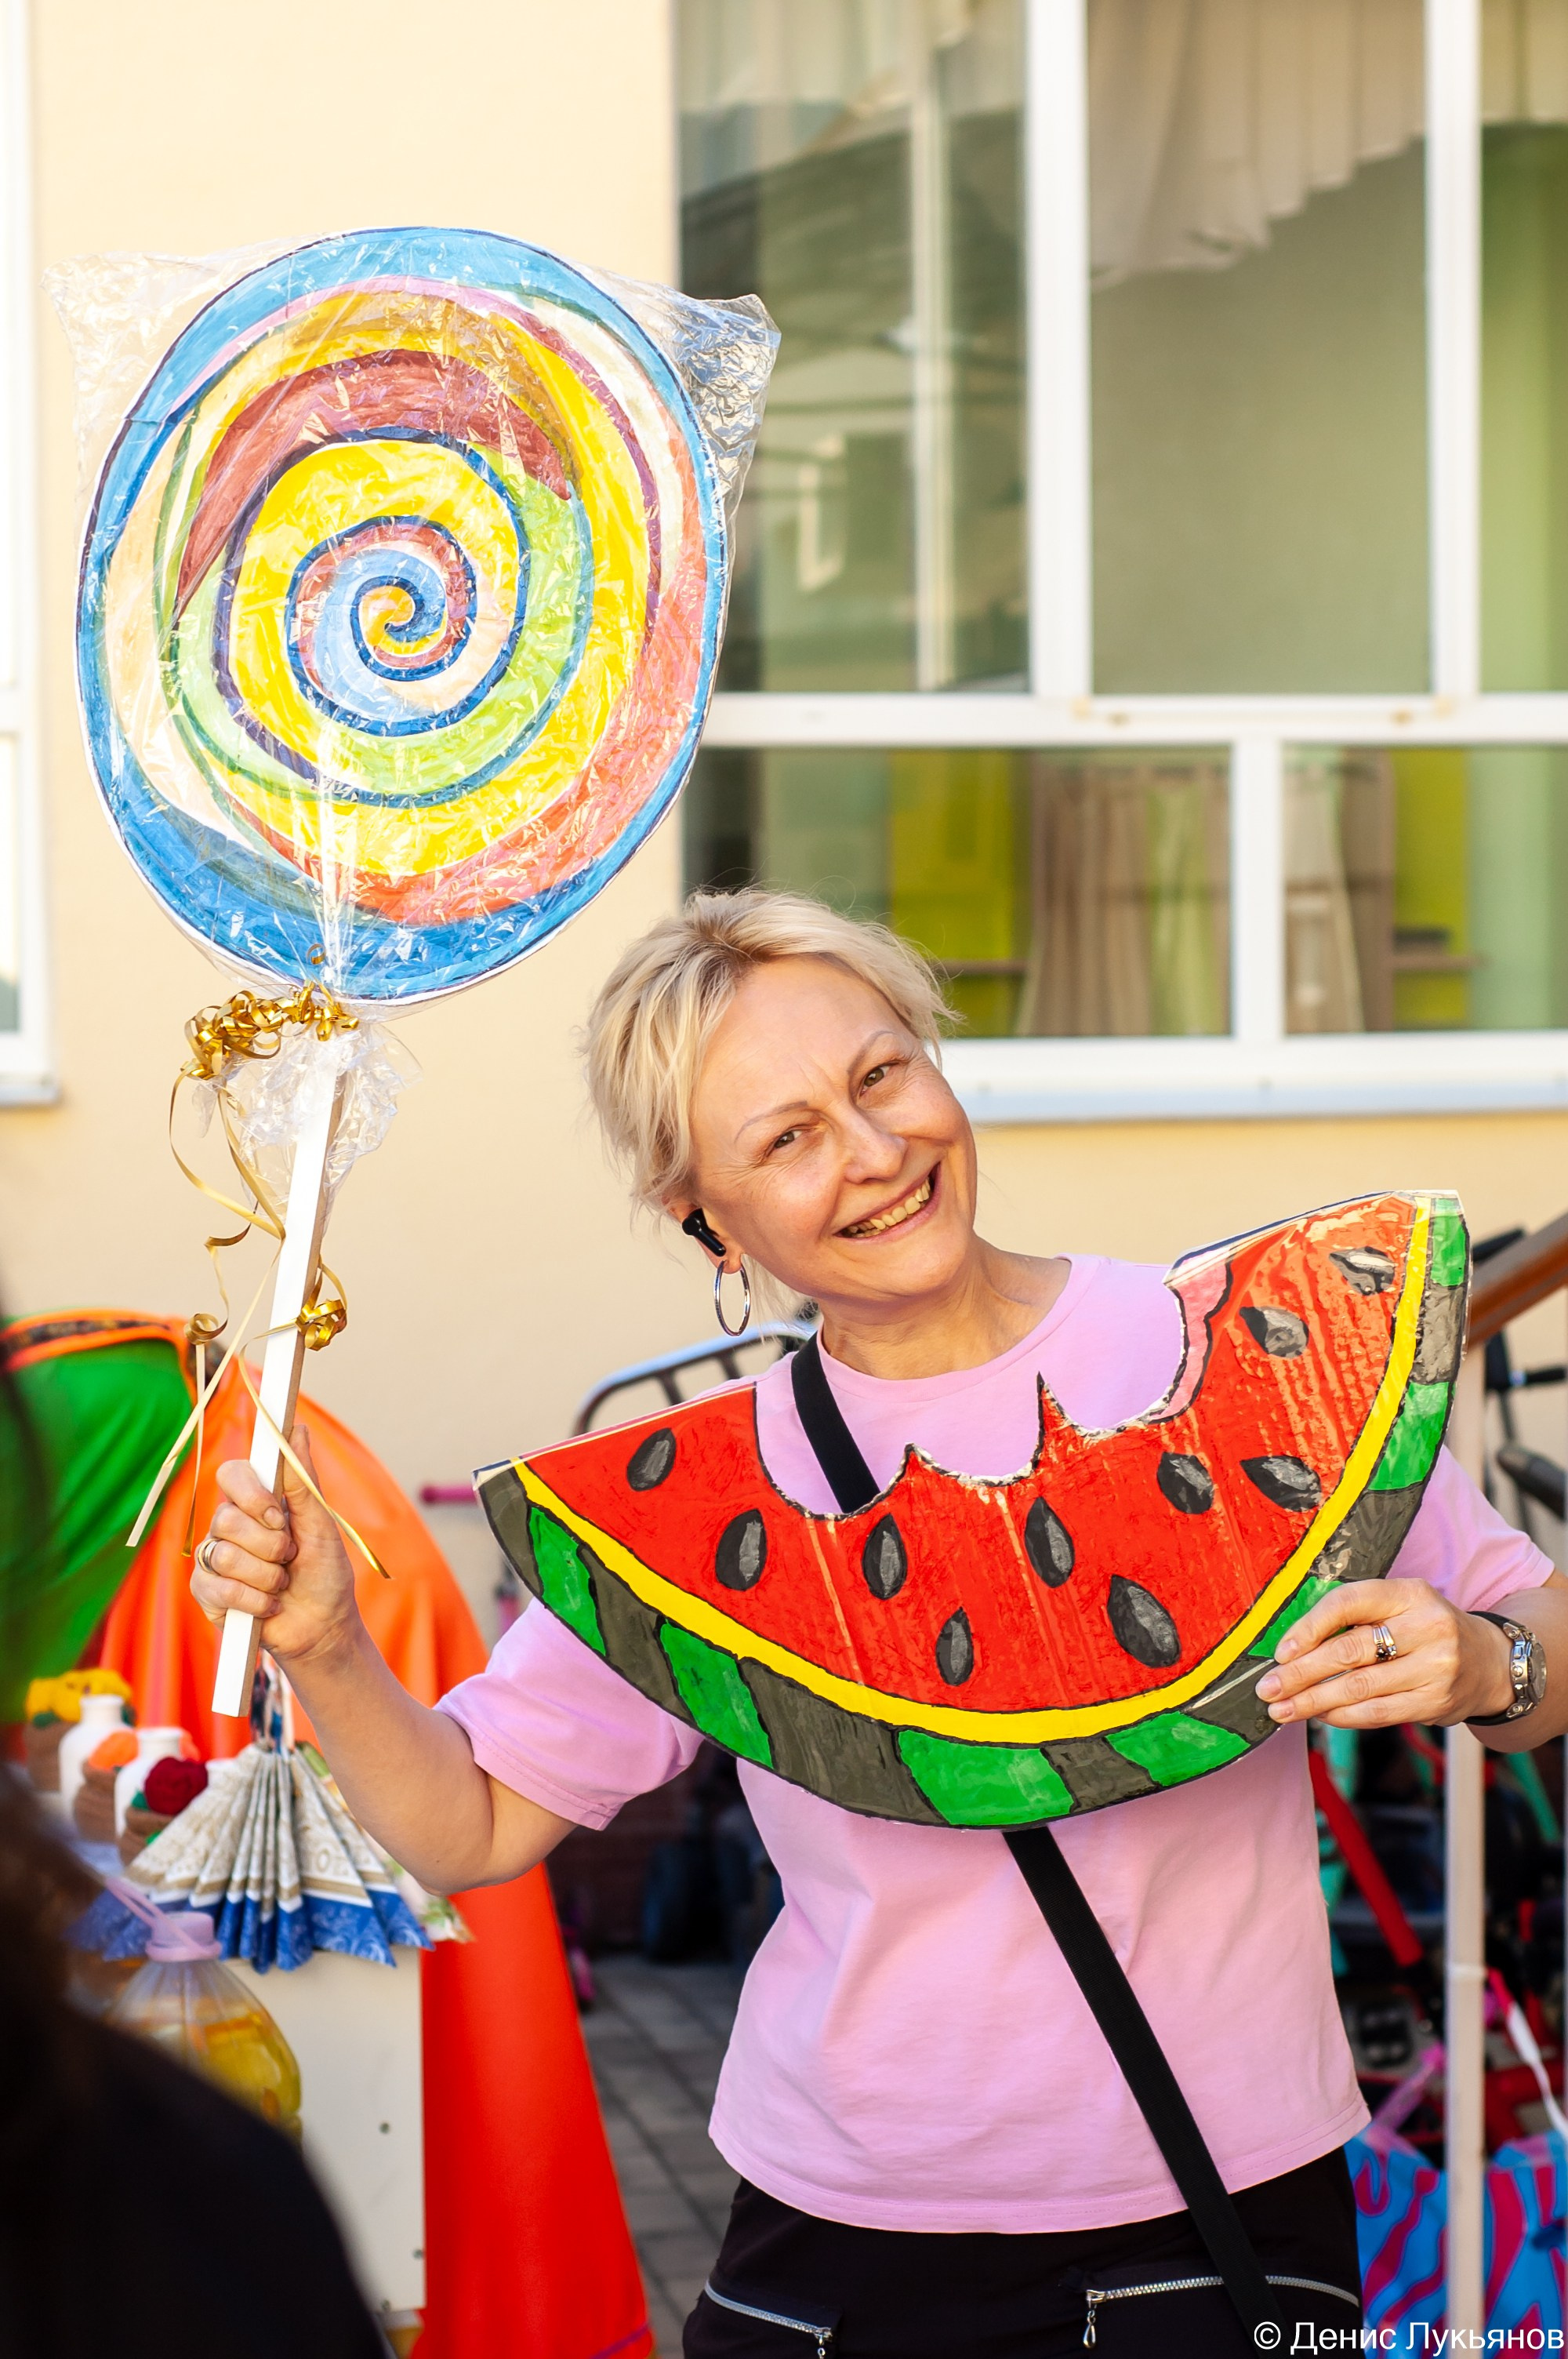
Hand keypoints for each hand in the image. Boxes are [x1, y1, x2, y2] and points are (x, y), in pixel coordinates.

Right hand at [191, 1425, 361, 1669]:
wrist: (322, 1627)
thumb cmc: (325, 1573)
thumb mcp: (321, 1525)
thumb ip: (303, 1480)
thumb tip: (298, 1428)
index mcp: (256, 1503)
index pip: (232, 1474)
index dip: (251, 1494)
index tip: (278, 1516)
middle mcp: (230, 1526)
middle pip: (226, 1518)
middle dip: (268, 1545)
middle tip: (289, 1558)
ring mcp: (214, 1559)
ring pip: (222, 1554)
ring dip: (265, 1576)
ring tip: (282, 1584)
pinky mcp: (207, 1592)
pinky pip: (216, 1587)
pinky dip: (252, 1600)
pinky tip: (268, 1606)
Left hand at [1254, 1577, 1513, 1728]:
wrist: (1490, 1662)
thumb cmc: (1424, 1630)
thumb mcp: (1399, 1606)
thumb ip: (1353, 1618)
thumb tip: (1290, 1647)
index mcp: (1410, 1592)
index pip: (1349, 1602)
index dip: (1309, 1626)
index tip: (1281, 1651)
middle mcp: (1426, 1627)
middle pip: (1349, 1650)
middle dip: (1301, 1673)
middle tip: (1268, 1688)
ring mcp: (1435, 1667)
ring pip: (1360, 1687)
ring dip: (1313, 1702)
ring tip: (1281, 1709)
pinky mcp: (1435, 1702)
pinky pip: (1378, 1713)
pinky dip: (1342, 1716)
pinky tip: (1319, 1716)